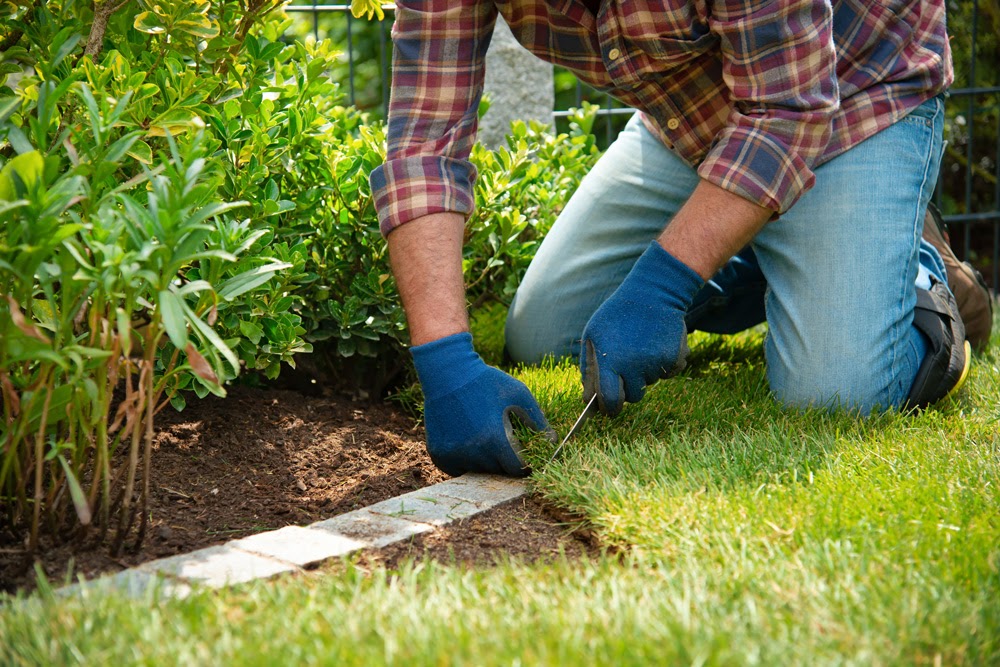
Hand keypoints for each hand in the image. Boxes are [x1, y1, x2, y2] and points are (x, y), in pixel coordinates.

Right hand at [411, 332, 553, 476]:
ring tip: (482, 432)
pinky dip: (465, 459)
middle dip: (504, 459)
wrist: (447, 373)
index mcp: (494, 440)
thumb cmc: (486, 382)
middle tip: (501, 437)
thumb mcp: (519, 395)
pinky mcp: (439, 455)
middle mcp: (473, 452)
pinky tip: (466, 437)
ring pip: (478, 470)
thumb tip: (552, 443)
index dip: (524, 463)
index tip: (524, 455)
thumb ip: (538, 422)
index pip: (517, 469)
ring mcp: (453, 455)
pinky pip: (459, 468)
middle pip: (497, 471)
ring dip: (484, 459)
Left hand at [581, 241, 704, 415]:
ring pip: (650, 383)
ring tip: (641, 346)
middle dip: (628, 388)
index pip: (610, 400)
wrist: (653, 294)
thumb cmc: (617, 315)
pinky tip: (656, 345)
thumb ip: (588, 368)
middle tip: (626, 367)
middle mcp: (635, 366)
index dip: (609, 409)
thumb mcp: (592, 335)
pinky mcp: (675, 359)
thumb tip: (588, 399)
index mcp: (610, 361)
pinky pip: (667, 374)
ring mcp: (656, 363)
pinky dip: (663, 365)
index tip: (609, 408)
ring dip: (644, 372)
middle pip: (632, 396)